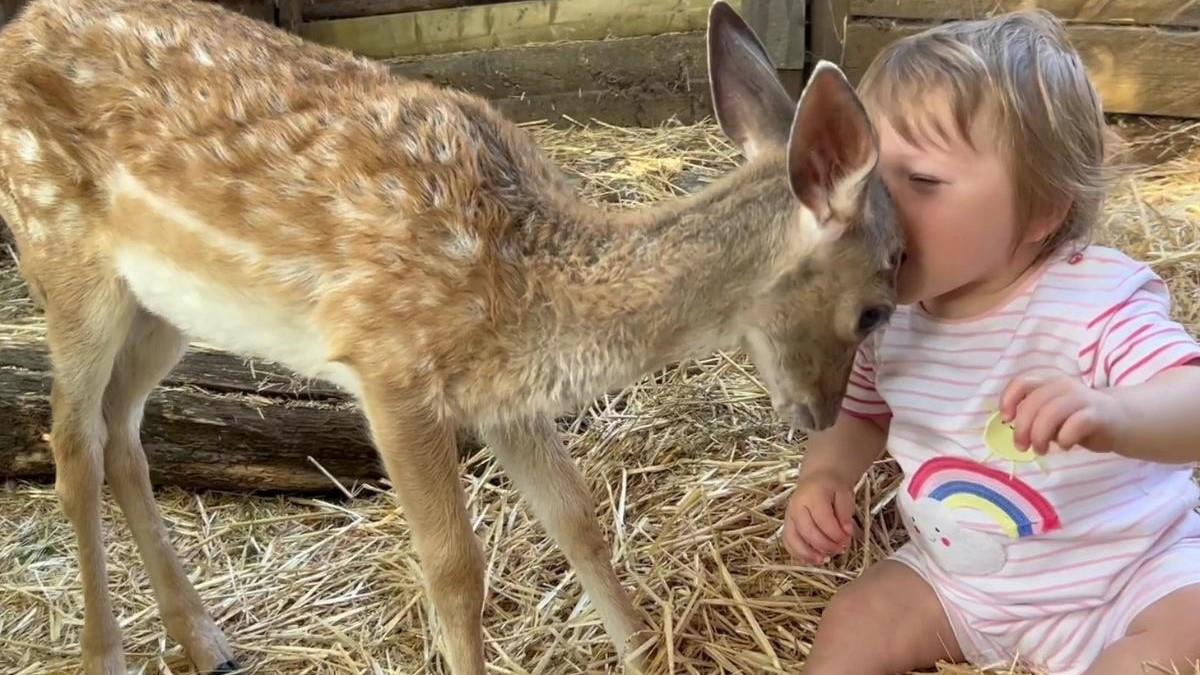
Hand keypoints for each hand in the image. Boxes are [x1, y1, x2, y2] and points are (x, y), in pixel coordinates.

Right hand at [783, 469, 855, 564]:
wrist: (818, 479)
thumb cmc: (832, 488)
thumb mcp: (844, 495)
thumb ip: (845, 513)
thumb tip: (847, 532)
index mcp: (812, 495)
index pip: (823, 520)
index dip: (836, 534)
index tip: (847, 539)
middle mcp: (796, 506)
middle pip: (808, 532)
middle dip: (825, 545)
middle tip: (840, 549)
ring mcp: (789, 516)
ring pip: (793, 540)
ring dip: (809, 554)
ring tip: (824, 560)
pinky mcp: (787, 525)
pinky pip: (788, 543)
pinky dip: (798, 554)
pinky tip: (811, 560)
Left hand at [1000, 375, 1127, 454]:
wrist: (1123, 421)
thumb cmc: (1079, 418)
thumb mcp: (1052, 413)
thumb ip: (1035, 415)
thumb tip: (1014, 428)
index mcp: (1049, 383)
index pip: (1022, 383)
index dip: (1009, 400)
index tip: (1007, 420)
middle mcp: (1064, 386)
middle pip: (1033, 403)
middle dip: (1022, 428)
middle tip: (1022, 447)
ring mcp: (1082, 398)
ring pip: (1051, 413)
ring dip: (1040, 436)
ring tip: (1041, 450)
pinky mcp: (1098, 414)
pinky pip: (1074, 425)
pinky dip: (1065, 439)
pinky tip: (1066, 446)